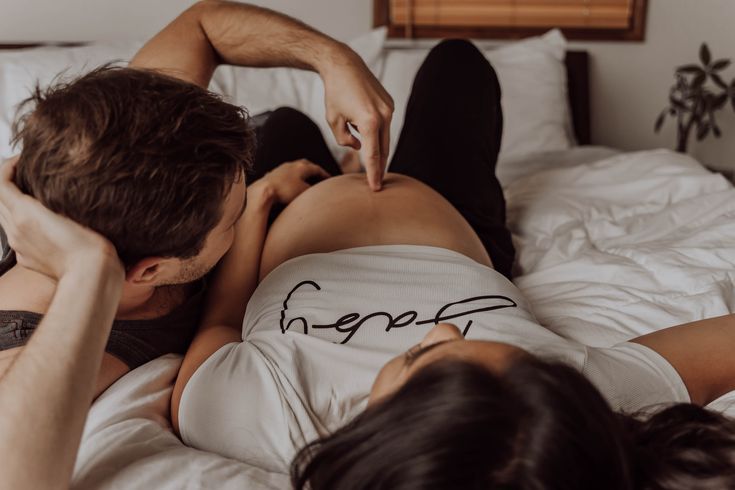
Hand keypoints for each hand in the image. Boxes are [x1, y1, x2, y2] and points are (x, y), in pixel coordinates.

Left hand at [0, 157, 122, 280]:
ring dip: (14, 203)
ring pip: (5, 217)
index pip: (1, 182)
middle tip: (26, 173)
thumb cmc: (90, 245)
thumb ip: (52, 196)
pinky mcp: (26, 258)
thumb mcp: (72, 210)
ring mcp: (19, 246)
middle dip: (9, 183)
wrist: (91, 276)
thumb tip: (49, 183)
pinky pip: (16, 236)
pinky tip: (43, 223)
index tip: (24, 160)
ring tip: (34, 197)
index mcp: (24, 214)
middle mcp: (15, 229)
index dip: (9, 166)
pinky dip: (22, 223)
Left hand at [255, 159, 329, 204]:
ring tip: (304, 179)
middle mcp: (291, 165)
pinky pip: (285, 174)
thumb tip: (317, 191)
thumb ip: (313, 190)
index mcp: (301, 167)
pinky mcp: (273, 175)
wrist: (263, 191)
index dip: (324, 174)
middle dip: (313, 169)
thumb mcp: (304, 192)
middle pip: (305, 164)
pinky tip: (290, 183)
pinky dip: (291, 177)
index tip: (329, 178)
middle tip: (317, 174)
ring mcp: (281, 169)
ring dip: (301, 172)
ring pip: (294, 168)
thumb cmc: (284, 190)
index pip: (317, 168)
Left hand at [321, 48, 393, 191]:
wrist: (343, 64)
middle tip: (377, 182)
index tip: (375, 187)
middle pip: (383, 149)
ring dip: (377, 149)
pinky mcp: (389, 103)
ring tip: (371, 160)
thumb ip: (345, 140)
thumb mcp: (333, 121)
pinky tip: (363, 128)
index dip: (373, 174)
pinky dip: (376, 132)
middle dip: (379, 166)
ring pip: (385, 138)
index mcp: (369, 122)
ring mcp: (389, 109)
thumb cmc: (334, 93)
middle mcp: (383, 115)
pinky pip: (384, 125)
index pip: (372, 155)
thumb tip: (359, 147)